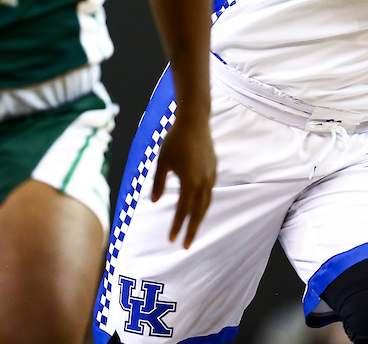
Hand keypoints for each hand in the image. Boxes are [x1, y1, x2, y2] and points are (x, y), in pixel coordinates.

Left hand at [150, 115, 215, 248]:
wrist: (195, 121)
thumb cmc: (175, 140)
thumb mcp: (162, 162)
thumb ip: (158, 183)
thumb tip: (153, 202)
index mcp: (189, 182)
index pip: (182, 211)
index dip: (177, 226)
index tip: (172, 241)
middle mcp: (203, 182)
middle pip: (198, 212)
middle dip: (191, 230)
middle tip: (186, 246)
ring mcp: (211, 176)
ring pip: (206, 203)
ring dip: (199, 218)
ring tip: (192, 229)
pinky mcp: (214, 170)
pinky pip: (209, 192)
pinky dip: (204, 204)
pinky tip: (197, 206)